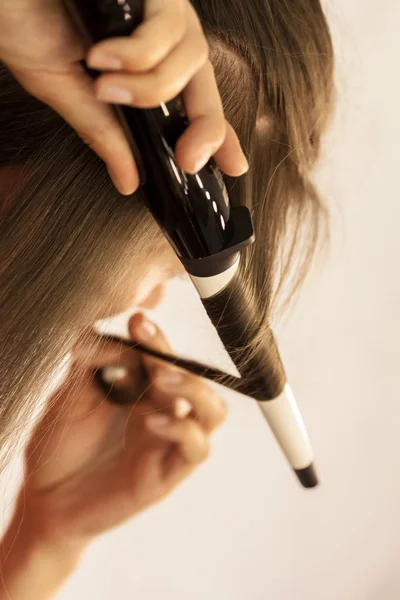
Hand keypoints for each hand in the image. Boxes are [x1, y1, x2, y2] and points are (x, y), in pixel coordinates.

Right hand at [0, 0, 247, 193]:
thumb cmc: (21, 18)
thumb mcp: (65, 89)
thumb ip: (103, 132)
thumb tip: (128, 180)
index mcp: (140, 57)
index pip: (191, 99)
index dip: (217, 132)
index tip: (234, 166)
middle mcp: (155, 30)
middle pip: (204, 81)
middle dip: (206, 127)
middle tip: (187, 158)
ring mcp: (154, 4)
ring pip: (189, 60)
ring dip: (149, 88)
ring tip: (105, 87)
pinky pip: (165, 31)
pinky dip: (137, 55)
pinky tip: (101, 55)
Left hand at [18, 313, 226, 551]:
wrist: (43, 497)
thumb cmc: (58, 444)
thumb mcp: (69, 395)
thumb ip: (89, 362)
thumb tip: (108, 335)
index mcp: (142, 391)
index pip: (165, 357)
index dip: (156, 338)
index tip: (138, 322)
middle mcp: (163, 412)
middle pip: (195, 377)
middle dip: (174, 357)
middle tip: (148, 347)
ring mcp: (168, 443)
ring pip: (213, 410)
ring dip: (194, 388)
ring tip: (162, 379)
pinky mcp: (168, 474)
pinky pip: (197, 449)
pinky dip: (182, 430)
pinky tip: (152, 421)